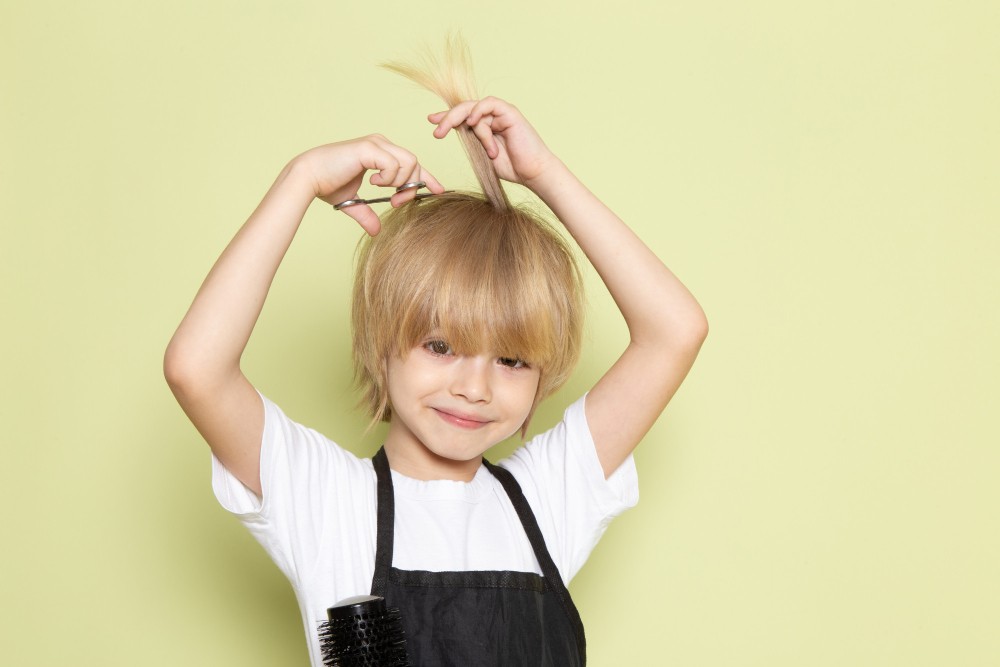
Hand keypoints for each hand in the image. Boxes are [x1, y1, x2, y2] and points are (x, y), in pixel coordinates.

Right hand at [295, 135, 444, 234]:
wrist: (308, 178)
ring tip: (385, 192)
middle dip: (412, 185)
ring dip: (401, 182)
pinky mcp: (369, 148)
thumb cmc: (327, 185)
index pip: (411, 162)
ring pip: (409, 161)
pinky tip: (374, 183)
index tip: (438, 190)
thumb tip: (376, 231)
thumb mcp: (353, 203)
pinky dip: (389, 177)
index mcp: (379, 151)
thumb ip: (367, 214)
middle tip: (398, 202)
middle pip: (415, 162)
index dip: (426, 176)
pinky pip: (394, 164)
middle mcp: (380, 143)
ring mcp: (375, 143)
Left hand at [428, 97, 556, 185]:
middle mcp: (493, 118)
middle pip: (465, 109)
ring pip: (475, 110)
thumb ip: (472, 141)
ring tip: (479, 146)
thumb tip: (456, 132)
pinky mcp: (510, 113)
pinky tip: (473, 123)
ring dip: (473, 128)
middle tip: (437, 133)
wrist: (533, 173)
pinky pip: (489, 103)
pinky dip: (478, 111)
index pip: (462, 116)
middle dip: (448, 119)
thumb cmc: (513, 168)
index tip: (432, 121)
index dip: (446, 117)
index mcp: (486, 127)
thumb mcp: (484, 155)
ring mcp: (501, 114)